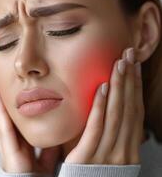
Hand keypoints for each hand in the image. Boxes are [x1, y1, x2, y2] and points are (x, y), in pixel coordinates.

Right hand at [0, 71, 61, 174]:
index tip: (9, 83)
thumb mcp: (48, 151)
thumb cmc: (40, 173)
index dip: (9, 100)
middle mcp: (10, 137)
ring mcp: (6, 141)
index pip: (13, 115)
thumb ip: (51, 142)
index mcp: (19, 138)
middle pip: (2, 111)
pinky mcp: (7, 147)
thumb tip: (60, 130)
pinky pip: (2, 124)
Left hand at [64, 47, 143, 164]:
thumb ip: (111, 135)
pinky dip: (100, 107)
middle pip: (128, 108)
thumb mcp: (109, 154)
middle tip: (127, 55)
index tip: (133, 66)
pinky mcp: (87, 158)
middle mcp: (122, 150)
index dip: (134, 87)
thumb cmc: (93, 175)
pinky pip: (96, 129)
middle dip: (129, 80)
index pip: (133, 111)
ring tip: (118, 64)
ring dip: (118, 87)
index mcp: (128, 148)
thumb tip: (111, 110)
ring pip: (116, 115)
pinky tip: (101, 88)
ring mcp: (107, 154)